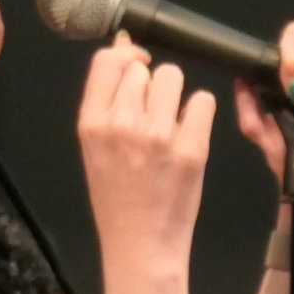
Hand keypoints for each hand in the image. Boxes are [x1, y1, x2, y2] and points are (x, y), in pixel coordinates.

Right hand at [78, 35, 215, 263]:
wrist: (140, 243)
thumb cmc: (116, 198)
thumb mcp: (94, 149)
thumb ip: (107, 103)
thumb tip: (125, 50)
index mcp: (91, 123)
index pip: (107, 61)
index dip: (126, 56)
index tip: (137, 67)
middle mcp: (121, 123)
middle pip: (143, 69)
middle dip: (151, 85)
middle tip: (152, 114)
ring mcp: (157, 134)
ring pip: (173, 77)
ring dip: (175, 95)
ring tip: (171, 124)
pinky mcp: (191, 147)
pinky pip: (202, 101)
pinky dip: (199, 113)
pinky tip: (189, 134)